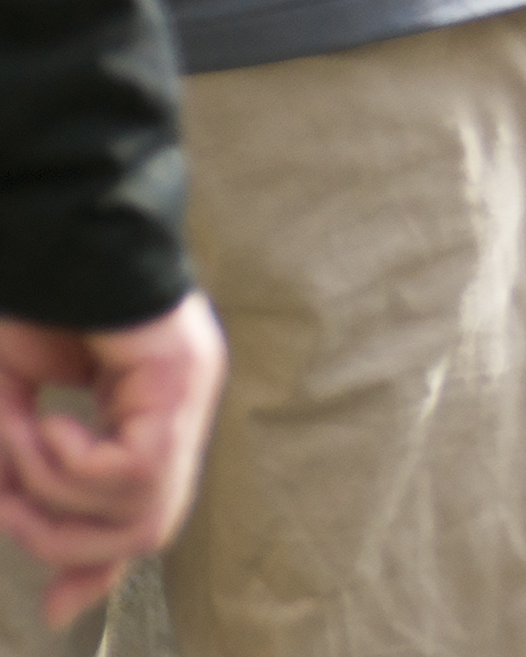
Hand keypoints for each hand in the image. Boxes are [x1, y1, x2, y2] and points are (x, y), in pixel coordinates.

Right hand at [0, 299, 227, 628]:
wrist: (45, 232)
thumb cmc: (28, 308)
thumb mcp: (13, 418)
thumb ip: (26, 477)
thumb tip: (39, 562)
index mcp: (147, 414)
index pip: (143, 516)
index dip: (97, 570)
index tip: (56, 610)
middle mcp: (180, 407)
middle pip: (146, 529)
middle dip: (59, 537)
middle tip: (8, 503)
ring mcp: (189, 392)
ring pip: (138, 510)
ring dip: (52, 493)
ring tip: (20, 439)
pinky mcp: (180, 379)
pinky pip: (129, 470)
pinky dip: (66, 463)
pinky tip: (45, 419)